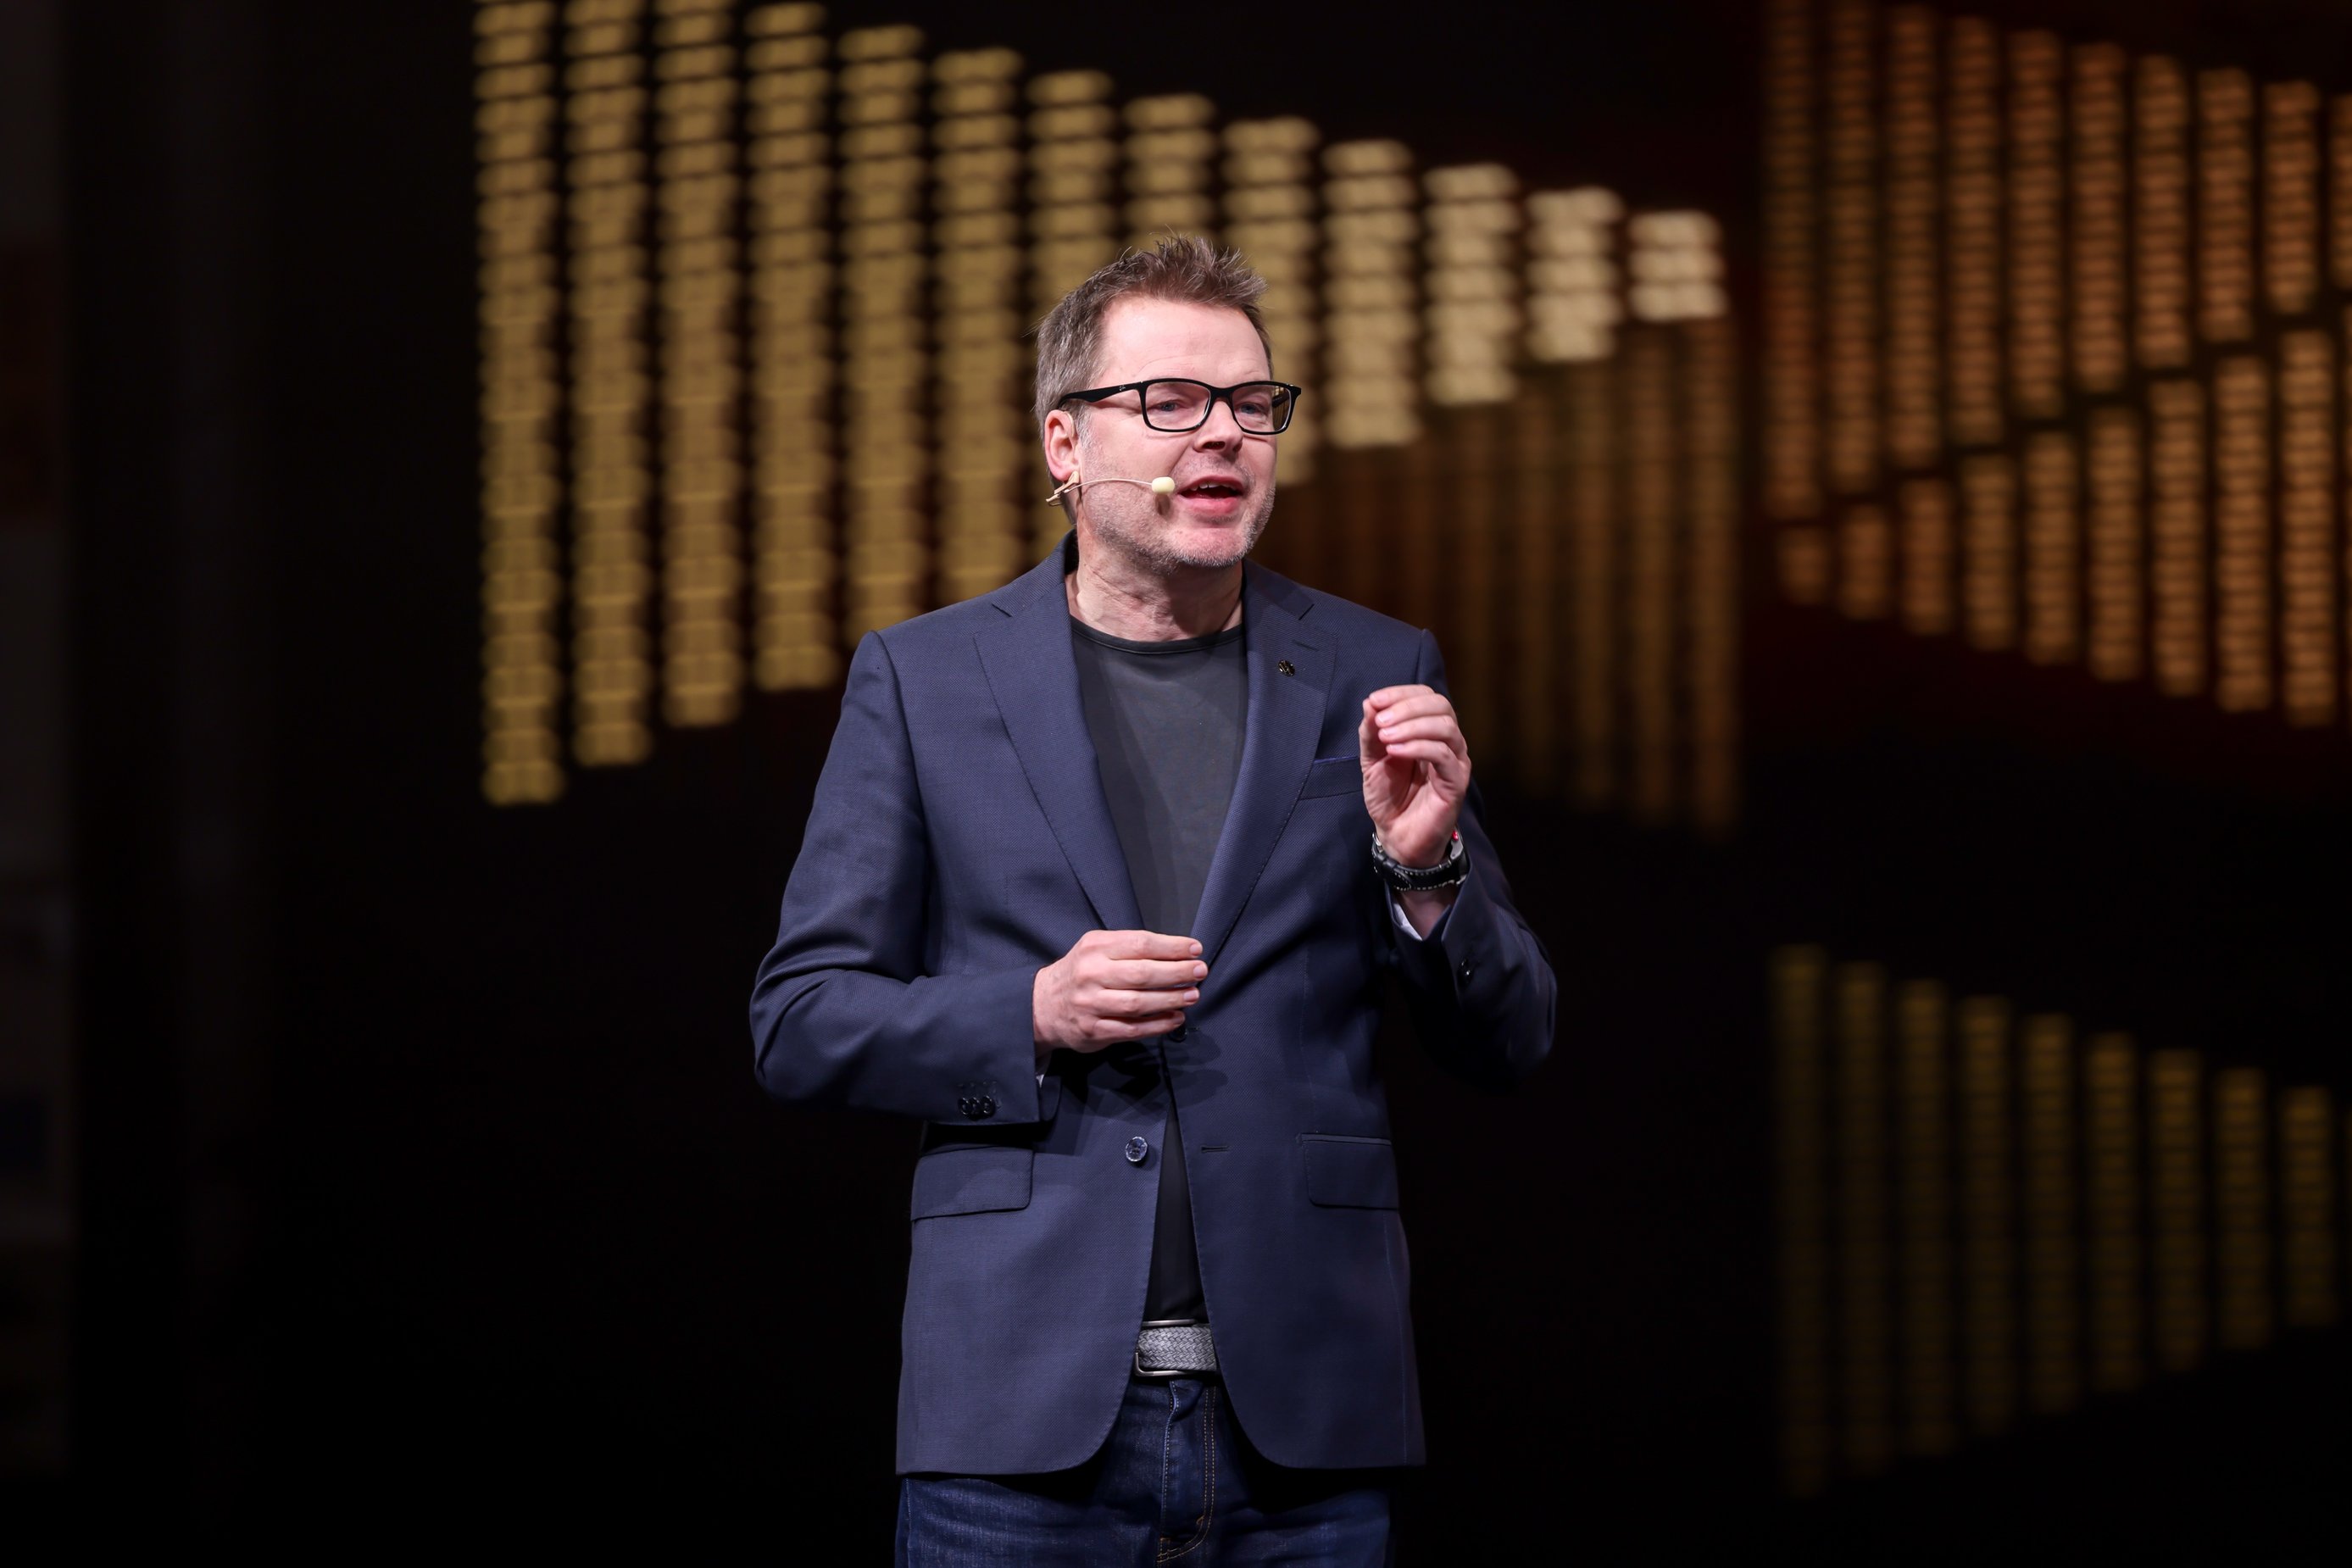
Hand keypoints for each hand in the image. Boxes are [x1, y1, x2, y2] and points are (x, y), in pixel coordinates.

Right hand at [1033, 929, 1204, 1060]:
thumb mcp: (1096, 948)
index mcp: (1095, 948)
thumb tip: (1176, 953)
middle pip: (1142, 973)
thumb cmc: (1080, 972)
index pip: (1140, 944)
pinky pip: (1132, 1029)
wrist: (1042, 1005)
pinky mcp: (1094, 1030)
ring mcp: (1091, 1004)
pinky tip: (1176, 1018)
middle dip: (1177, 972)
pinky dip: (1158, 1025)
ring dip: (1171, 999)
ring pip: (1139, 1003)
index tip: (1196, 950)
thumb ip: (1129, 948)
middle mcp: (1091, 974)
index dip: (1172, 947)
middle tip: (1200, 972)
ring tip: (1193, 995)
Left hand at [1359, 684, 1469, 867]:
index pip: (1426, 696)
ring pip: (1446, 727)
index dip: (1401, 693)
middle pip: (1440, 705)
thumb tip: (1371, 702)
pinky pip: (1444, 755)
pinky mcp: (1456, 782)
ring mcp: (1455, 761)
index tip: (1375, 701)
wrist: (1396, 835)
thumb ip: (1371, 732)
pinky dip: (1418, 747)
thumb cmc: (1389, 796)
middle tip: (1381, 721)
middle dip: (1407, 707)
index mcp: (1428, 730)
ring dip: (1411, 726)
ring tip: (1385, 737)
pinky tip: (1395, 752)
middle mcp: (1447, 741)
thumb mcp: (1372, 759)